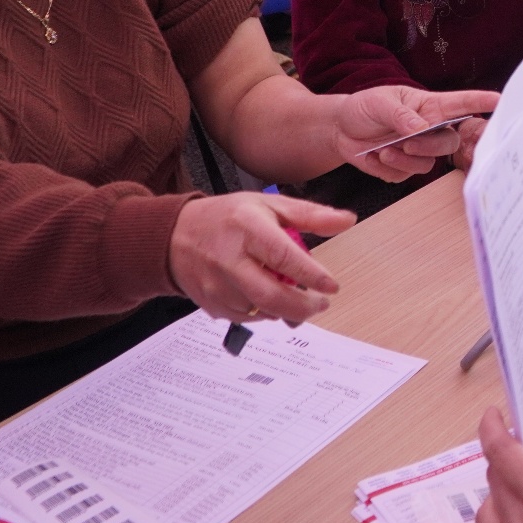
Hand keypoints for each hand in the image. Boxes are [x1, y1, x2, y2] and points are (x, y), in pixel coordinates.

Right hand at [169, 192, 353, 322]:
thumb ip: (310, 215)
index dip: (311, 275)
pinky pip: (247, 318)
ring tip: (292, 294)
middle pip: (271, 296)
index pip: (283, 256)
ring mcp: (217, 285)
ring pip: (261, 311)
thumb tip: (347, 220)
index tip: (332, 286)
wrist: (175, 235)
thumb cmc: (227, 218)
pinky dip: (264, 311)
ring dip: (284, 309)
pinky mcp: (210, 305)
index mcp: (247, 227)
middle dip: (303, 307)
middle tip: (320, 304)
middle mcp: (229, 258)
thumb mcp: (270, 204)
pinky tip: (266, 295)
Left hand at [335, 84, 498, 181]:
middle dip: (430, 145)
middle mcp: (429, 129)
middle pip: (449, 142)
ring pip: (429, 163)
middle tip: (406, 141)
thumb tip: (421, 128)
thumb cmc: (364, 107)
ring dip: (405, 158)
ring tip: (384, 150)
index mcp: (429, 106)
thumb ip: (401, 115)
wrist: (340, 129)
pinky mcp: (404, 168)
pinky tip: (375, 156)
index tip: (499, 101)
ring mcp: (418, 150)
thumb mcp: (380, 102)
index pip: (461, 104)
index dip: (481, 102)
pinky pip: (406, 175)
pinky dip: (388, 168)